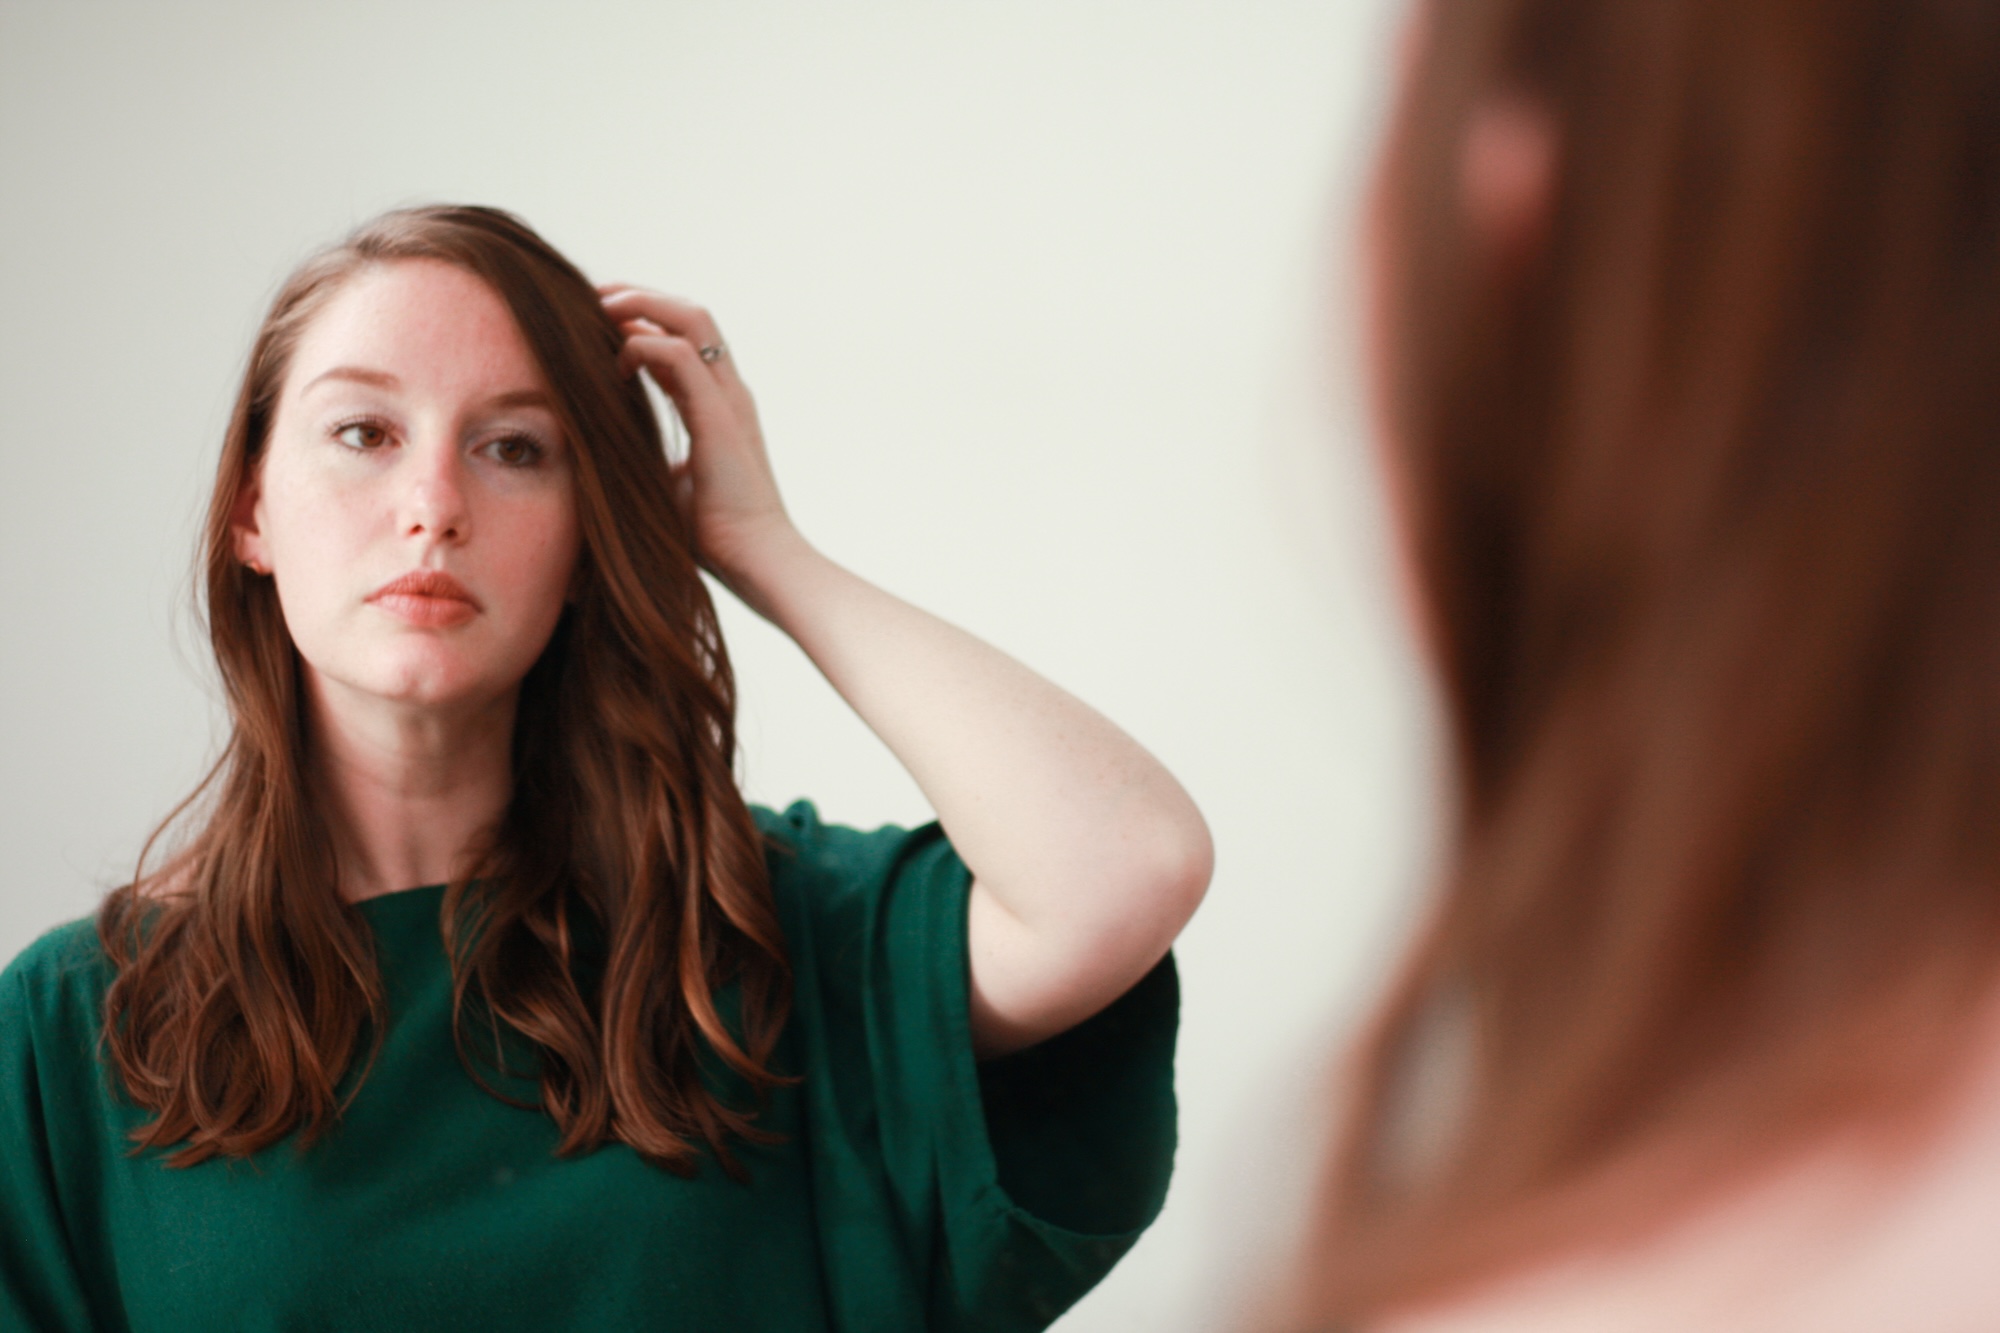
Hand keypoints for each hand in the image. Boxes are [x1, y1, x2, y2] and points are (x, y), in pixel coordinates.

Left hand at [597, 286, 798, 592]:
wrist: (756, 561)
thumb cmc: (715, 537)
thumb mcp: (667, 483)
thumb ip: (646, 458)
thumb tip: (601, 456)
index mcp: (718, 407)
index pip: (683, 342)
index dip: (643, 322)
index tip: (596, 321)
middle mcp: (728, 393)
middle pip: (691, 315)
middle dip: (641, 297)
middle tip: (593, 297)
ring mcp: (729, 398)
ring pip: (692, 319)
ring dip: (643, 304)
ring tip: (601, 306)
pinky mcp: (720, 414)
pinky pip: (681, 355)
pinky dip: (644, 343)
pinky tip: (616, 356)